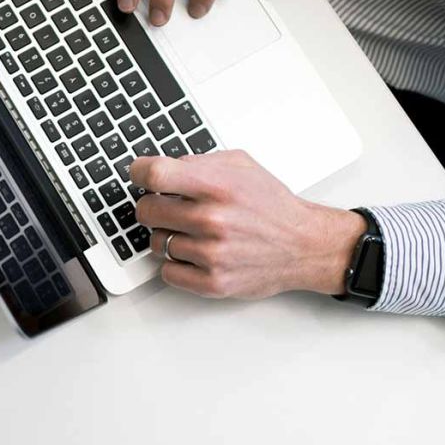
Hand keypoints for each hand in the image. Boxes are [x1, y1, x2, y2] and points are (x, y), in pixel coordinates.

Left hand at [130, 150, 365, 299]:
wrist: (304, 246)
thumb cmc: (272, 206)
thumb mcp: (241, 166)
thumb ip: (200, 162)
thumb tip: (163, 166)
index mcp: (218, 186)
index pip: (154, 175)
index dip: (139, 172)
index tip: (139, 175)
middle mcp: (212, 220)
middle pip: (146, 210)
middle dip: (153, 206)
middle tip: (168, 207)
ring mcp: (211, 254)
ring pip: (156, 242)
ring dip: (168, 236)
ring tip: (193, 232)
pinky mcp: (212, 282)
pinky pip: (167, 272)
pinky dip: (176, 264)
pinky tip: (194, 253)